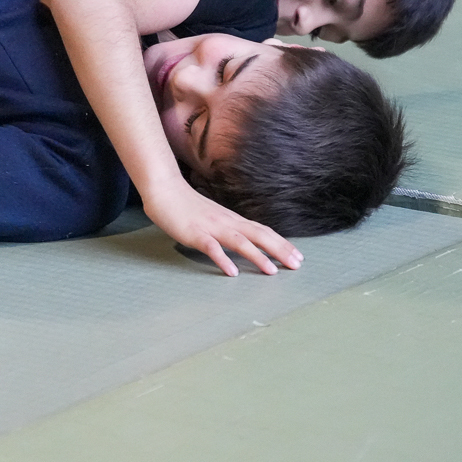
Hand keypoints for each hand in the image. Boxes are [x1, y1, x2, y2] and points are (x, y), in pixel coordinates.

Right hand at [143, 180, 302, 276]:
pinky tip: (232, 272)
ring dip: (257, 256)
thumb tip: (243, 239)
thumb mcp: (213, 216)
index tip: (298, 256)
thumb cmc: (186, 205)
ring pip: (239, 242)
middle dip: (279, 250)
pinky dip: (223, 259)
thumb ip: (227, 227)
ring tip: (272, 271)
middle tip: (297, 265)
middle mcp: (227, 222)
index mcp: (232, 219)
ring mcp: (211, 227)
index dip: (281, 243)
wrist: (164, 189)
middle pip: (259, 236)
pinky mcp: (194, 234)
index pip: (263, 231)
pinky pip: (211, 248)